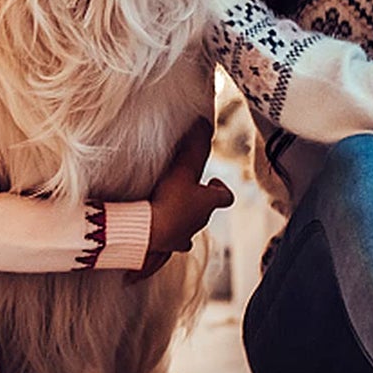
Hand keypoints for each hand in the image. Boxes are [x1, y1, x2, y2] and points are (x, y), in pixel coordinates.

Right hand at [137, 119, 232, 279]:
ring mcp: (179, 240)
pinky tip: (148, 246)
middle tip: (180, 194)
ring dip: (177, 225)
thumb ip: (194, 146)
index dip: (220, 190)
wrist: (148, 231)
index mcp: (206, 205)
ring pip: (184, 234)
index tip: (212, 182)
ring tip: (162, 217)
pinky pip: (161, 251)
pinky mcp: (161, 250)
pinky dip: (157, 246)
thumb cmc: (169, 200)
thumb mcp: (182, 168)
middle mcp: (196, 224)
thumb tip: (205, 121)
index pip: (225, 198)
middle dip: (194, 206)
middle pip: (203, 215)